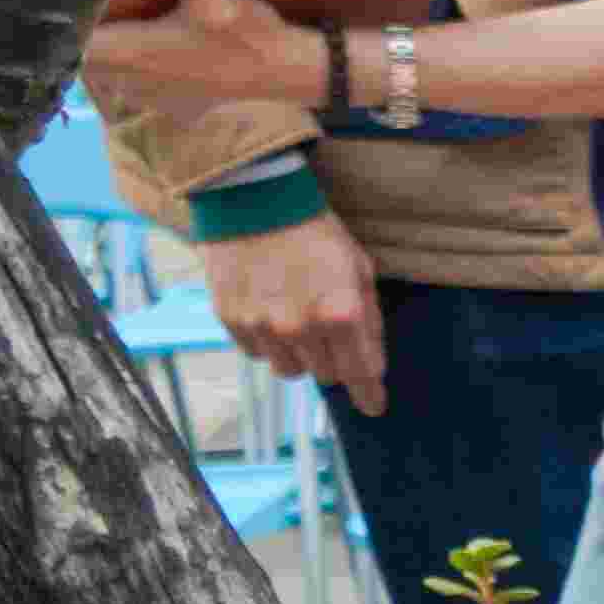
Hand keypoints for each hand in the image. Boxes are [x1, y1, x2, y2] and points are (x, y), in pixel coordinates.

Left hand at [78, 0, 318, 111]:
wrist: (289, 72)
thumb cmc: (250, 35)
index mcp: (138, 52)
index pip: (77, 48)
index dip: (59, 32)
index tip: (49, 12)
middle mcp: (138, 78)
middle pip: (83, 65)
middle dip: (75, 42)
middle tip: (69, 13)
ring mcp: (155, 95)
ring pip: (106, 80)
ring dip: (98, 60)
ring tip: (97, 33)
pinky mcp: (173, 102)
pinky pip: (134, 92)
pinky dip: (125, 78)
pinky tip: (136, 60)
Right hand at [201, 209, 389, 413]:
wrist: (251, 197)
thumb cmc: (314, 231)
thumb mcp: (358, 270)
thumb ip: (368, 320)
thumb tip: (371, 365)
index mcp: (341, 314)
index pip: (360, 373)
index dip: (369, 393)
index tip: (374, 406)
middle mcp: (300, 327)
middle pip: (326, 375)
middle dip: (334, 361)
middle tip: (330, 333)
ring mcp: (261, 325)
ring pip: (289, 370)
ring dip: (299, 355)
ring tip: (296, 320)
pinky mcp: (230, 319)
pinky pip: (256, 352)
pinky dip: (267, 342)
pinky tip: (268, 312)